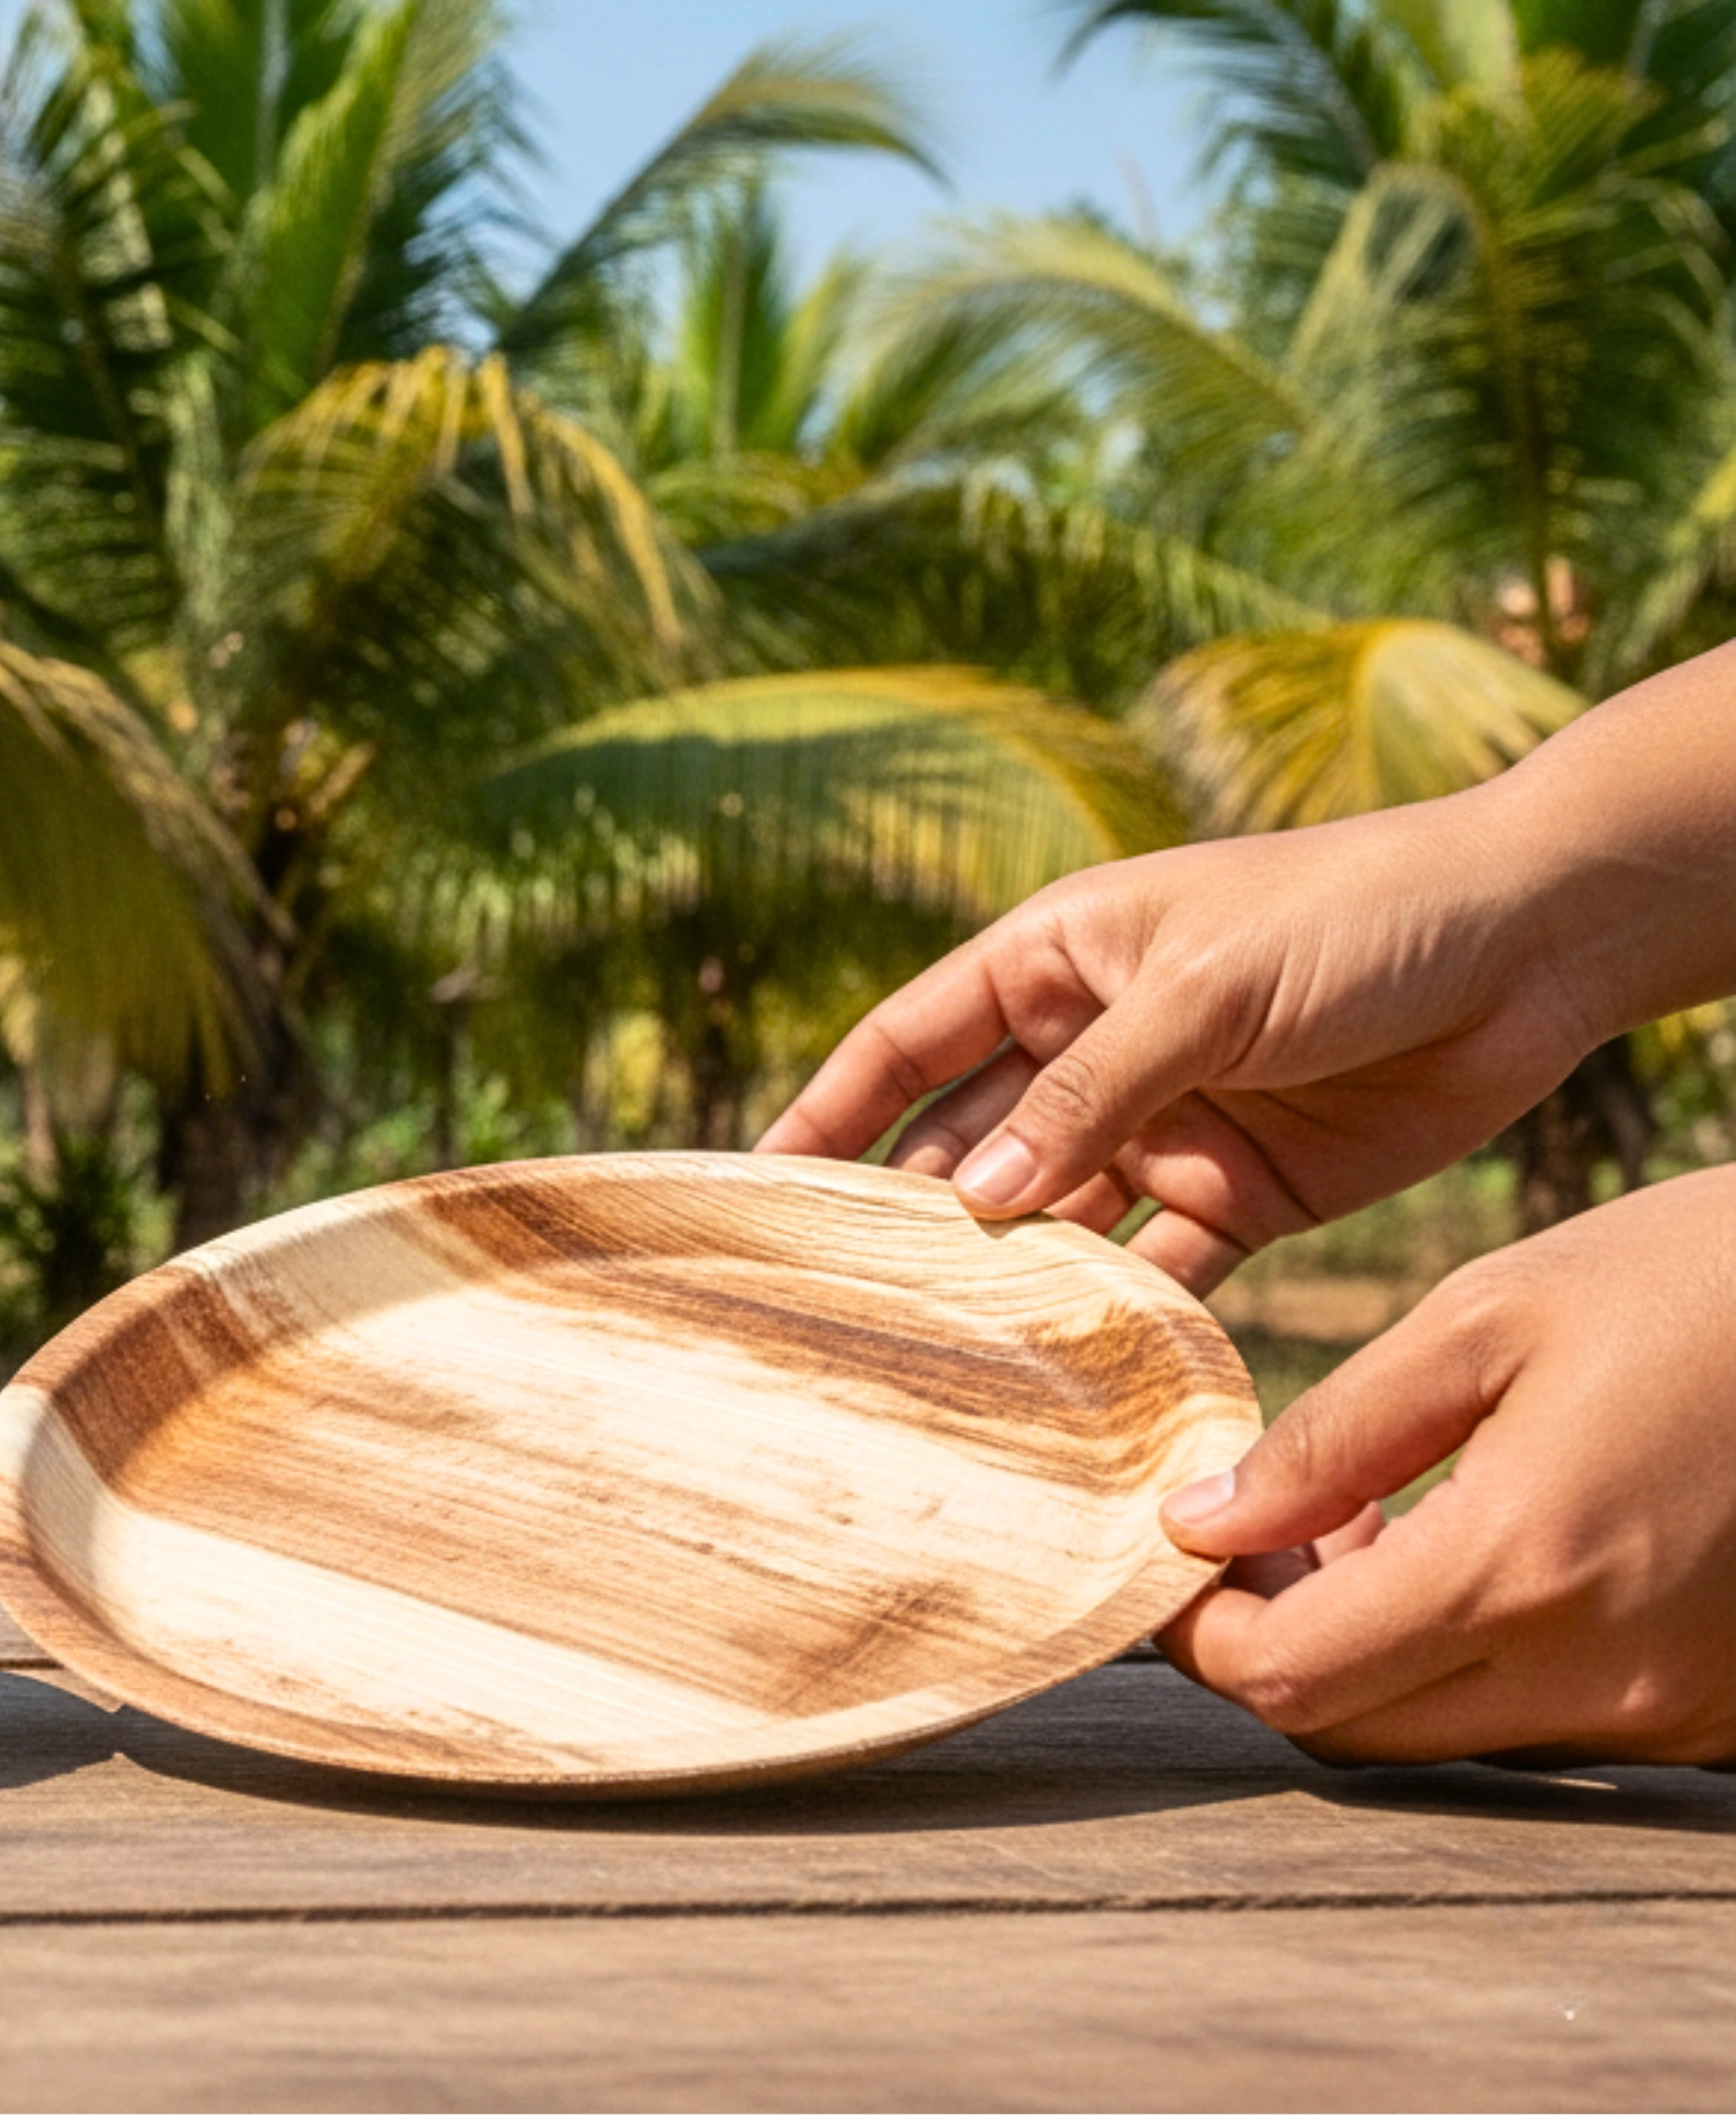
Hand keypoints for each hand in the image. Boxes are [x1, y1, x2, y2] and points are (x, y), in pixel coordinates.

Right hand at [754, 799, 1592, 1291]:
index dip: (830, 1112)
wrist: (1534, 943)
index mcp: (1054, 962)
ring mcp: (1166, 1122)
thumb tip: (973, 1204)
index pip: (908, 1045)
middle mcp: (1092, 1047)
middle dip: (910, 1217)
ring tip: (944, 1360)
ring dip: (1011, 1280)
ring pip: (1059, 1219)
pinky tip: (1078, 1376)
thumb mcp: (1202, 989)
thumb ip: (1088, 1097)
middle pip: (971, 1144)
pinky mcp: (1249, 1189)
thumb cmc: (1351, 916)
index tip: (758, 1188)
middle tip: (839, 1307)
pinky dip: (1125, 1317)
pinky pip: (1163, 1265)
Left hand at [1152, 1168, 1735, 1765]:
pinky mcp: (1716, 1709)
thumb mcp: (1483, 1320)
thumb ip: (1329, 1440)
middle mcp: (1601, 1672)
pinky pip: (1547, 1720)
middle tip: (1271, 1531)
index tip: (1180, 1554)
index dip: (1200, 1633)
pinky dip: (1480, 1656)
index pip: (1288, 1681)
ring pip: (1448, 1733)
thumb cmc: (1683, 1281)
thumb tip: (1199, 1524)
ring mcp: (1670, 1707)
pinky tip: (1486, 1544)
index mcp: (1521, 1568)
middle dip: (1276, 1646)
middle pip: (1354, 1732)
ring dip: (1376, 1651)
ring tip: (1378, 1517)